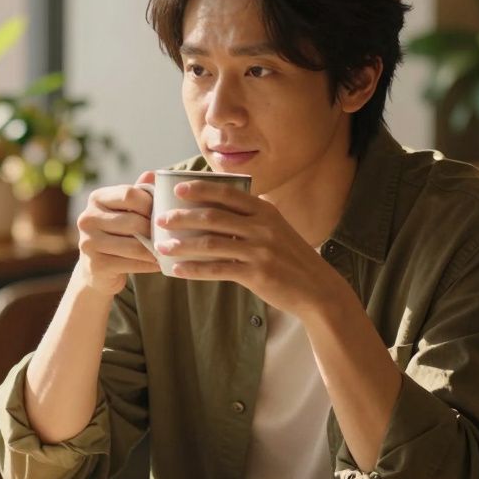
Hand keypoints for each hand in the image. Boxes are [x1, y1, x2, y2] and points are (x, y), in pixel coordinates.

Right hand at [74, 170, 160, 295]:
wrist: (97, 268)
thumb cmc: (118, 233)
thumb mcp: (126, 210)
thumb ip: (139, 193)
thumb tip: (154, 174)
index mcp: (96, 198)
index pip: (129, 194)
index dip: (151, 204)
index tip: (163, 213)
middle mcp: (88, 218)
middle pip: (133, 222)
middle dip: (155, 230)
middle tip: (172, 235)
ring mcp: (88, 242)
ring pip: (134, 246)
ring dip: (155, 249)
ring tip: (170, 249)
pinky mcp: (96, 265)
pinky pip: (132, 264)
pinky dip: (149, 265)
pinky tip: (160, 264)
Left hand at [154, 180, 339, 316]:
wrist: (317, 289)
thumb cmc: (292, 259)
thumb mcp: (277, 230)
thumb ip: (252, 219)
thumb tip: (218, 212)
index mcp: (266, 211)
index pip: (228, 194)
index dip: (200, 189)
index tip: (177, 189)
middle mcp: (262, 227)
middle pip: (213, 216)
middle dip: (182, 216)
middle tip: (161, 218)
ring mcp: (259, 250)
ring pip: (210, 243)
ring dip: (182, 244)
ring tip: (162, 246)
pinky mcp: (256, 274)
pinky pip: (217, 270)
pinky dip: (194, 269)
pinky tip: (177, 269)